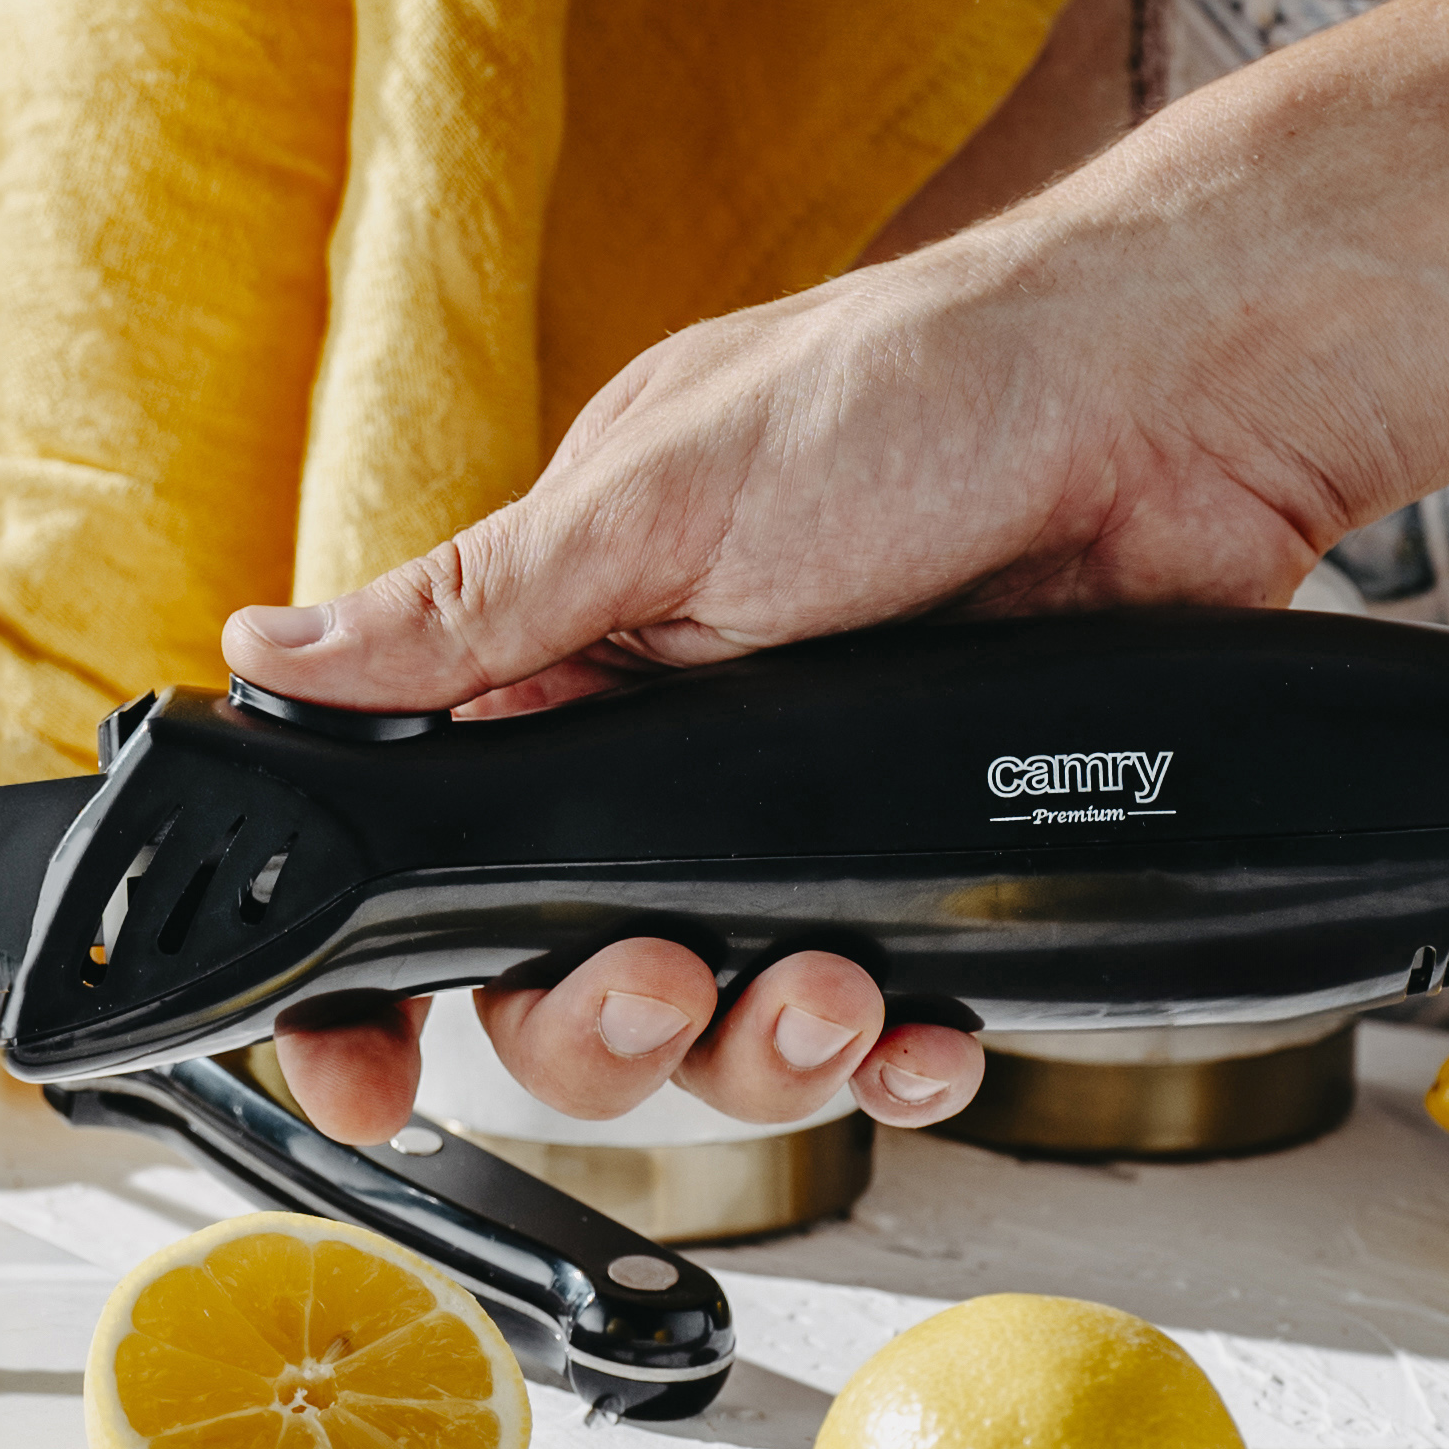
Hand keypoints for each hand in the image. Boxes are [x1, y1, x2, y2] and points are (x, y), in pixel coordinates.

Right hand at [223, 208, 1341, 1142]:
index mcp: (567, 647)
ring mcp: (799, 812)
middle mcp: (666, 744)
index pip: (419, 835)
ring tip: (833, 983)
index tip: (364, 1066)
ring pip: (715, 1028)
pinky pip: (876, 1024)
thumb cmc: (925, 382)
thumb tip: (271, 650)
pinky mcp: (927, 857)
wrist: (1176, 397)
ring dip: (763, 1044)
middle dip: (601, 1018)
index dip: (375, 974)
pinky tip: (923, 1025)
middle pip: (554, 976)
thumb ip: (475, 606)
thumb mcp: (665, 494)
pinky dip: (897, 1054)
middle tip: (666, 975)